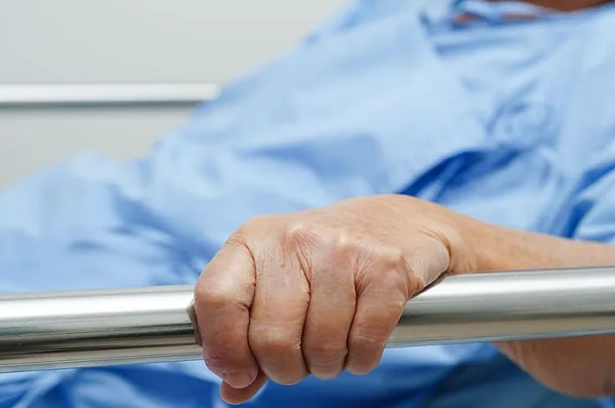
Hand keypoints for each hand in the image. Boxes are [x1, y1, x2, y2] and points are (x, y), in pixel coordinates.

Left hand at [192, 194, 468, 404]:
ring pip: (321, 346)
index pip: (216, 297)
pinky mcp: (387, 267)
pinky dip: (361, 359)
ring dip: (327, 365)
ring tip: (333, 347)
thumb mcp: (276, 281)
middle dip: (285, 369)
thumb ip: (249, 335)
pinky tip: (360, 344)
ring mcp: (343, 249)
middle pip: (272, 337)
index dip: (224, 348)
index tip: (240, 372)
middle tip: (300, 362)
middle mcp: (295, 238)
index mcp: (254, 239)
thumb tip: (233, 389)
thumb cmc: (324, 260)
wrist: (398, 225)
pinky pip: (365, 342)